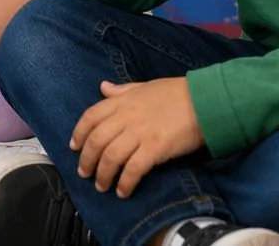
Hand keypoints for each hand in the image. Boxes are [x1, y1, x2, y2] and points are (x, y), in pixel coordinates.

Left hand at [70, 77, 202, 197]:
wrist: (204, 101)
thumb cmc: (176, 93)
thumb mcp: (144, 86)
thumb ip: (122, 90)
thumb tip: (103, 87)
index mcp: (122, 101)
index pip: (90, 117)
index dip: (79, 133)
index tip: (74, 147)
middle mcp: (126, 116)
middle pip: (97, 140)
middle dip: (87, 160)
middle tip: (84, 173)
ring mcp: (140, 133)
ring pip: (111, 156)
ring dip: (103, 175)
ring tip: (102, 186)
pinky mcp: (155, 148)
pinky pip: (133, 169)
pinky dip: (125, 182)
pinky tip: (123, 191)